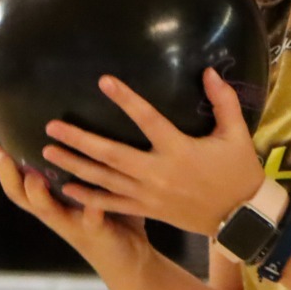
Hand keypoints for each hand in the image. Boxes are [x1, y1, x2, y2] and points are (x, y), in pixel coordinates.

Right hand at [0, 118, 149, 275]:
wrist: (127, 257)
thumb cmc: (106, 210)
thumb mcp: (86, 177)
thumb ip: (76, 152)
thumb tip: (74, 110)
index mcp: (47, 191)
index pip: (14, 166)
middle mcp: (52, 207)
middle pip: (18, 192)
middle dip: (7, 174)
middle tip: (3, 155)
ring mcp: (71, 221)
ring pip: (45, 210)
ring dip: (38, 194)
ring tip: (35, 178)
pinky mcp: (96, 232)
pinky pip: (92, 222)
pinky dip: (91, 213)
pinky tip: (94, 205)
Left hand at [39, 69, 263, 236]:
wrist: (242, 218)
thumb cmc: (239, 171)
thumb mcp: (237, 134)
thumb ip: (223, 101)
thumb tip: (209, 71)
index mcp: (179, 150)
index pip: (148, 120)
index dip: (126, 100)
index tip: (103, 82)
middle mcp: (158, 173)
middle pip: (111, 155)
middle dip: (80, 140)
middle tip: (52, 127)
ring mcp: (149, 195)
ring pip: (105, 180)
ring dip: (75, 165)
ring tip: (48, 152)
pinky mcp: (148, 210)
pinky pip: (112, 204)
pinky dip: (89, 197)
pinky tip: (67, 188)